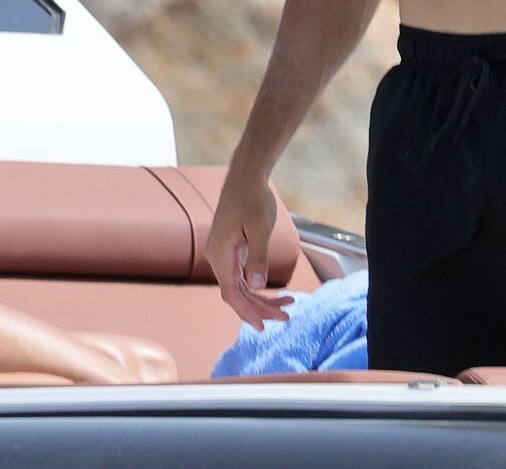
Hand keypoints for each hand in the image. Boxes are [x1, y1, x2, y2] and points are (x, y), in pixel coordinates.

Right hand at [203, 174, 295, 330]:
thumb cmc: (253, 198)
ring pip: (241, 286)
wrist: (246, 177)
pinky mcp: (230, 250)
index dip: (246, 312)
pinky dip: (259, 286)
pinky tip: (278, 292)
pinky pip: (242, 276)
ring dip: (262, 299)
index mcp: (220, 252)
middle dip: (260, 307)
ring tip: (289, 305)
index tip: (262, 327)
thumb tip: (259, 285)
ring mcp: (223, 254)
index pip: (231, 293)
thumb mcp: (260, 227)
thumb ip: (258, 257)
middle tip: (286, 316)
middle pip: (237, 293)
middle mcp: (217, 256)